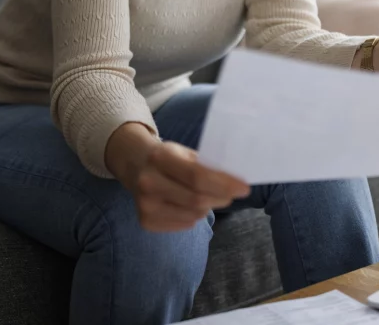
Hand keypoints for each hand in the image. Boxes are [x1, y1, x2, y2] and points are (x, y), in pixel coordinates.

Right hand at [105, 123, 250, 231]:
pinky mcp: (145, 221)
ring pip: (192, 215)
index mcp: (161, 157)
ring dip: (207, 207)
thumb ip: (206, 165)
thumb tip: (236, 182)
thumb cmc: (167, 157)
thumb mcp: (184, 152)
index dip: (224, 184)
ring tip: (206, 196)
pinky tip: (188, 206)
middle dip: (221, 198)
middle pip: (197, 200)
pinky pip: (183, 225)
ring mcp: (145, 204)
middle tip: (232, 194)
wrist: (134, 164)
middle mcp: (149, 182)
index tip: (244, 187)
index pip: (198, 176)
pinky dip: (194, 217)